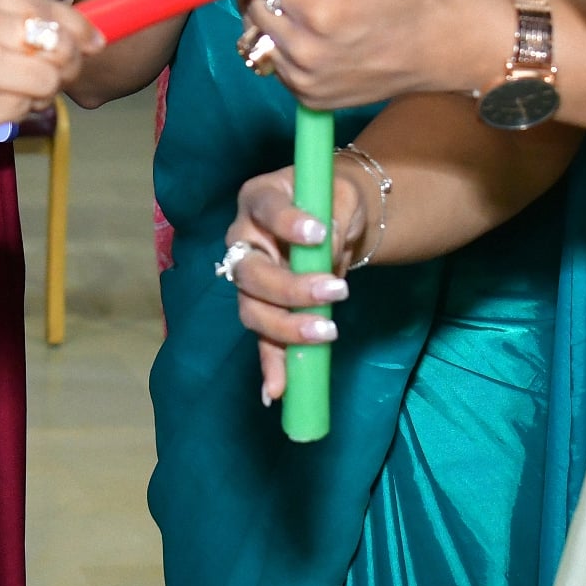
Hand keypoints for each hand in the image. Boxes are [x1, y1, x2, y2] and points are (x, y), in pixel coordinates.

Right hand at [0, 0, 99, 167]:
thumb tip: (29, 29)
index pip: (44, 4)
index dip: (76, 26)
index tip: (91, 40)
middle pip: (60, 40)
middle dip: (70, 60)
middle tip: (61, 73)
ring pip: (48, 79)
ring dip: (43, 91)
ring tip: (18, 96)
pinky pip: (20, 111)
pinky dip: (17, 113)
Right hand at [221, 163, 370, 402]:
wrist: (333, 219)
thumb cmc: (334, 199)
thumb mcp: (342, 195)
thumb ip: (334, 216)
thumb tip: (326, 249)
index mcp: (259, 199)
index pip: (265, 209)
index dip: (287, 223)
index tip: (319, 234)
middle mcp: (242, 239)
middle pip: (252, 272)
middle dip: (291, 288)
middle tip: (337, 290)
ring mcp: (249, 279)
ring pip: (253, 311)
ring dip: (286, 327)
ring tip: (327, 332)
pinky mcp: (263, 310)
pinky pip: (263, 341)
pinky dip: (271, 366)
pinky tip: (277, 390)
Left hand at [236, 0, 495, 106]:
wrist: (444, 45)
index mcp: (321, 11)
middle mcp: (306, 51)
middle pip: (255, 11)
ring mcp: (307, 80)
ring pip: (259, 41)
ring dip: (268, 17)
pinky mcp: (312, 99)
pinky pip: (276, 67)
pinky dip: (280, 46)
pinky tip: (304, 29)